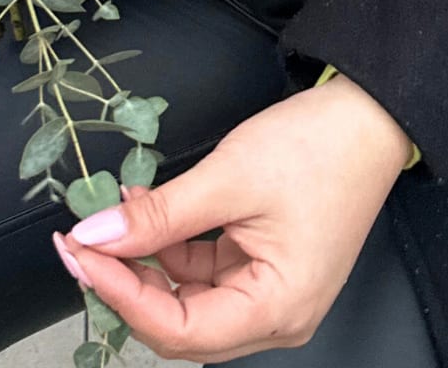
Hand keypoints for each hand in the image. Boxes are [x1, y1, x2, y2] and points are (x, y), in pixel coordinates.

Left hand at [49, 74, 412, 359]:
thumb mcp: (229, 177)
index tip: (79, 254)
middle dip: (127, 284)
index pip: (180, 331)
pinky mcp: (265, 267)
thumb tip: (97, 236)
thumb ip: (160, 215)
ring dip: (146, 262)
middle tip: (81, 242)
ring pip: (189, 298)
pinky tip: (144, 211)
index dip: (122, 295)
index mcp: (278, 309)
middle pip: (182, 325)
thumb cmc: (318, 148)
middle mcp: (277, 316)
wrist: (368, 117)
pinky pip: (206, 271)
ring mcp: (271, 292)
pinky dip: (171, 245)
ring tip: (110, 218)